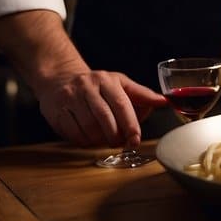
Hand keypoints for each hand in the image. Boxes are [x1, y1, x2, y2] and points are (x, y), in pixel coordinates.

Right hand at [35, 70, 166, 148]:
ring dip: (99, 141)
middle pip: (104, 118)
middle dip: (115, 136)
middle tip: (120, 143)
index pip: (121, 104)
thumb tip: (165, 102)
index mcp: (107, 80)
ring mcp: (69, 98)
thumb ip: (142, 95)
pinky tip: (89, 140)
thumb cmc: (96, 85)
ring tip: (105, 141)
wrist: (60, 77)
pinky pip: (72, 133)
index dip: (130, 125)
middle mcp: (87, 86)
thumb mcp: (120, 84)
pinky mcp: (55, 110)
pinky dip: (83, 141)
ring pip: (88, 128)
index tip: (135, 140)